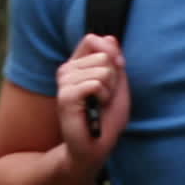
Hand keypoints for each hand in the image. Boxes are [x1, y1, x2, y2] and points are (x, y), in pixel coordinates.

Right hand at [56, 34, 129, 165]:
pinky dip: (103, 97)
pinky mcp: (66, 96)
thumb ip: (114, 62)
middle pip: (102, 55)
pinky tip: (96, 109)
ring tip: (99, 105)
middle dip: (113, 78)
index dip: (111, 50)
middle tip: (104, 97)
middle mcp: (67, 70)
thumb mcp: (117, 86)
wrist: (95, 148)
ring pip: (101, 70)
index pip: (92, 39)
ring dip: (108, 91)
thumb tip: (110, 37)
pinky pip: (96, 84)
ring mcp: (64, 82)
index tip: (120, 67)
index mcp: (78, 65)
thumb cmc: (106, 120)